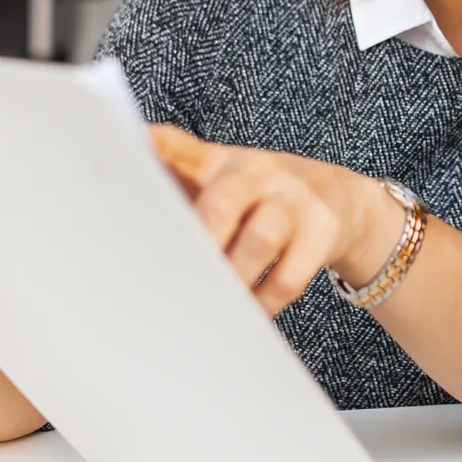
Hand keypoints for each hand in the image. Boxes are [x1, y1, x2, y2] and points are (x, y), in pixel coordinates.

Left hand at [149, 125, 399, 314]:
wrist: (339, 198)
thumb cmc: (259, 195)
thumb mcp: (223, 178)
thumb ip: (177, 184)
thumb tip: (122, 196)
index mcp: (223, 162)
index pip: (186, 151)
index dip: (163, 150)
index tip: (139, 147)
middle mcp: (259, 173)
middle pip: (224, 200)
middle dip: (201, 238)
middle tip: (177, 272)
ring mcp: (294, 201)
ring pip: (260, 240)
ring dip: (231, 277)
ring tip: (210, 304)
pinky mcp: (322, 233)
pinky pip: (288, 277)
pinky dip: (262, 303)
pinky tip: (246, 313)